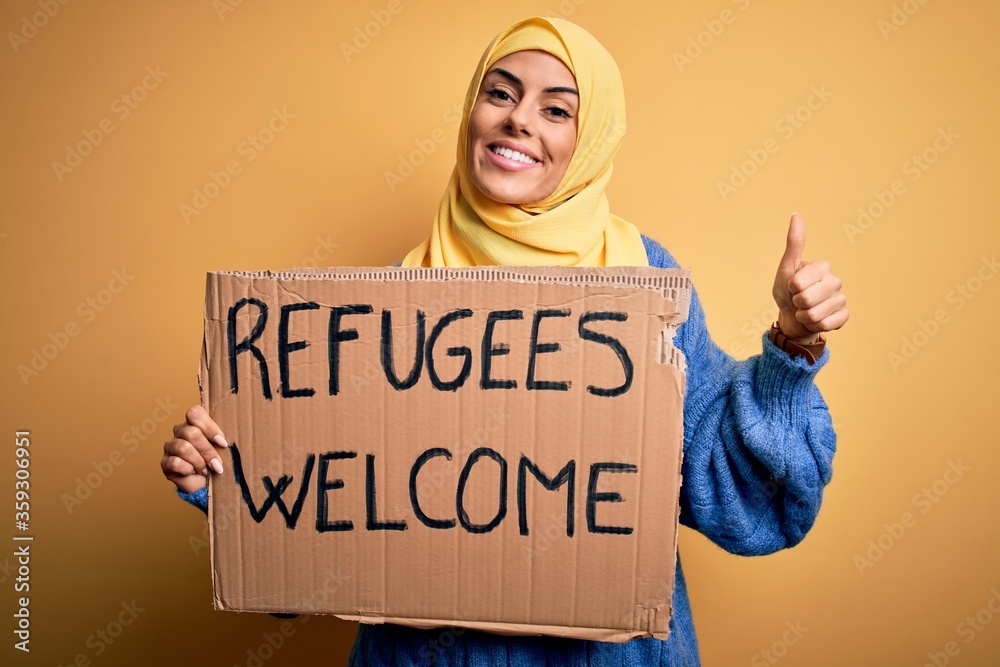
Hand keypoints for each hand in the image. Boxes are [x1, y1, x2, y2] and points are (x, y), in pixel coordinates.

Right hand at [161, 405, 228, 493]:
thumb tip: (225, 440)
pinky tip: (193, 472)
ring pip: (183, 447)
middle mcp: (180, 431)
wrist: (206, 485)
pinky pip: (175, 462)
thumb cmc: (215, 464)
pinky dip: (188, 469)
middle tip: (217, 464)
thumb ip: (221, 439)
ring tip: (206, 470)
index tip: (222, 443)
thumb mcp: (222, 449)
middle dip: (207, 451)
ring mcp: (171, 446)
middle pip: (191, 433)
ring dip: (199, 461)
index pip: (195, 413)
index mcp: (195, 424)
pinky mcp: (165, 462)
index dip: (209, 427)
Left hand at [772, 213, 848, 343]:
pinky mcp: (844, 316)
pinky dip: (816, 325)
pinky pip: (828, 324)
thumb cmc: (787, 291)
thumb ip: (794, 243)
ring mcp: (841, 299)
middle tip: (797, 300)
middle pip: (809, 299)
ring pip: (817, 314)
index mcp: (822, 267)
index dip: (791, 288)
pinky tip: (815, 320)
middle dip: (797, 303)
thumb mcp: (786, 268)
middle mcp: (835, 280)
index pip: (799, 282)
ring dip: (804, 316)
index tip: (791, 286)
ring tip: (804, 311)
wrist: (792, 316)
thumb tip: (796, 214)